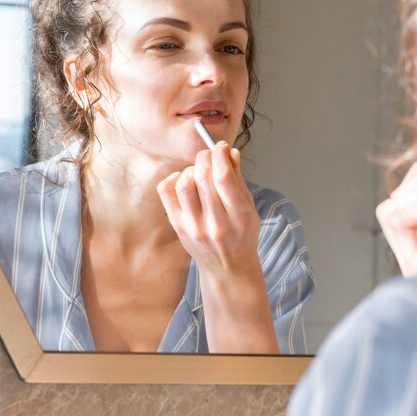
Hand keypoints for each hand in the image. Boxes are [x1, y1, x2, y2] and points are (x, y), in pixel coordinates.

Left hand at [157, 142, 276, 352]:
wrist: (228, 268)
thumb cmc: (242, 236)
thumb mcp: (249, 209)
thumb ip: (239, 180)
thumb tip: (230, 152)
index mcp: (239, 217)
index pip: (224, 178)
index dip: (220, 155)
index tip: (220, 147)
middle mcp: (215, 224)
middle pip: (203, 178)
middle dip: (205, 158)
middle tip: (209, 155)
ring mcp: (194, 228)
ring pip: (184, 183)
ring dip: (191, 169)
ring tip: (199, 171)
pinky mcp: (179, 227)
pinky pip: (167, 193)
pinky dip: (173, 179)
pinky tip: (184, 179)